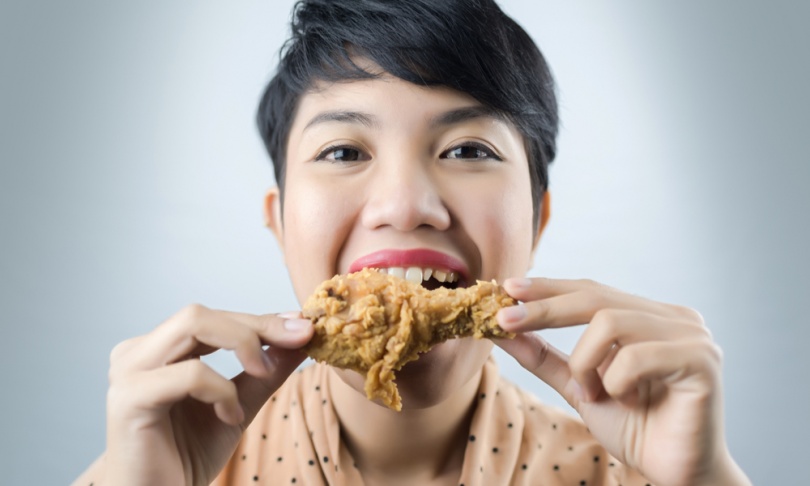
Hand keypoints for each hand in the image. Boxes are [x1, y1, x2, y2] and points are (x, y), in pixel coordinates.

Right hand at [74, 305, 312, 485]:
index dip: (262, 319)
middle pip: (201, 313)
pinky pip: (190, 373)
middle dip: (257, 325)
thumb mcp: (239, 405)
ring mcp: (129, 372)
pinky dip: (221, 390)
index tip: (304, 327)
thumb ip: (265, 371)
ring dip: (241, 344)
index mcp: (158, 349)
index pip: (214, 318)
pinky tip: (230, 417)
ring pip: (193, 324)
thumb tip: (301, 337)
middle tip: (298, 339)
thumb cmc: (186, 457)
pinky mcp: (131, 398)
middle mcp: (137, 352)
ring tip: (263, 375)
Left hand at [495, 278, 749, 485]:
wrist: (676, 474)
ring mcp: (691, 335)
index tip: (507, 287)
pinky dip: (615, 383)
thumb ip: (545, 356)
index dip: (548, 288)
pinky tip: (629, 403)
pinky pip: (634, 356)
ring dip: (585, 363)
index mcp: (648, 316)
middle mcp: (673, 317)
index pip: (590, 290)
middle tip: (504, 320)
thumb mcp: (578, 386)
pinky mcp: (701, 360)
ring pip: (608, 322)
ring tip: (593, 395)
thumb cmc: (635, 428)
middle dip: (544, 308)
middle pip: (595, 296)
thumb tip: (503, 329)